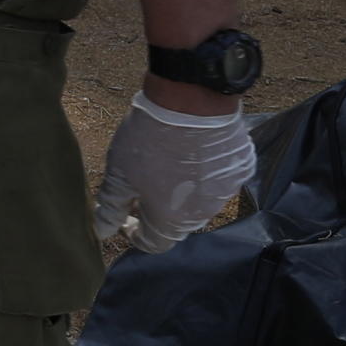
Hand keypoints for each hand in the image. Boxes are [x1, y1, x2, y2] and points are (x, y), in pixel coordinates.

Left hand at [93, 91, 256, 251]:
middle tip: (141, 187)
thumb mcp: (119, 173)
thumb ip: (111, 207)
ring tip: (166, 166)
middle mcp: (203, 214)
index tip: (123, 215)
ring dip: (182, 192)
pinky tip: (193, 152)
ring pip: (200, 201)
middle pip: (176, 223)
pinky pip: (219, 179)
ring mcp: (226, 191)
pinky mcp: (241, 170)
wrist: (191, 101)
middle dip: (156, 211)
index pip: (153, 243)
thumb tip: (103, 231)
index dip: (134, 233)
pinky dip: (205, 173)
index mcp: (172, 221)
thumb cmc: (149, 141)